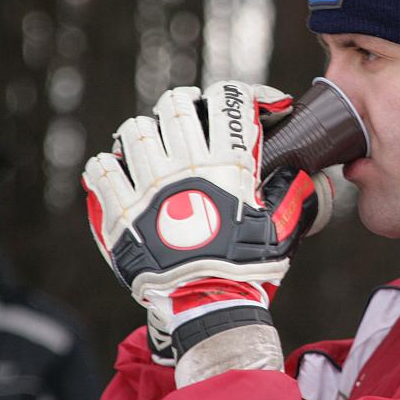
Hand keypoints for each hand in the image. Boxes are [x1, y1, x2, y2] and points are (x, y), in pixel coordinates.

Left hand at [82, 81, 327, 367]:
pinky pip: (100, 167)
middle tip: (194, 121)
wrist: (205, 305)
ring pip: (135, 129)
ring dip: (147, 134)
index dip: (244, 94)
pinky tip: (119, 175)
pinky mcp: (119, 208)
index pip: (231, 100)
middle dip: (188, 106)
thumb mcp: (279, 227)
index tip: (256, 106)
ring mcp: (147, 184)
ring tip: (155, 150)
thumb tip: (298, 172)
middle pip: (177, 104)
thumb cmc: (246, 269)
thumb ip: (289, 193)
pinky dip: (108, 166)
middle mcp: (185, 165)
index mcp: (226, 164)